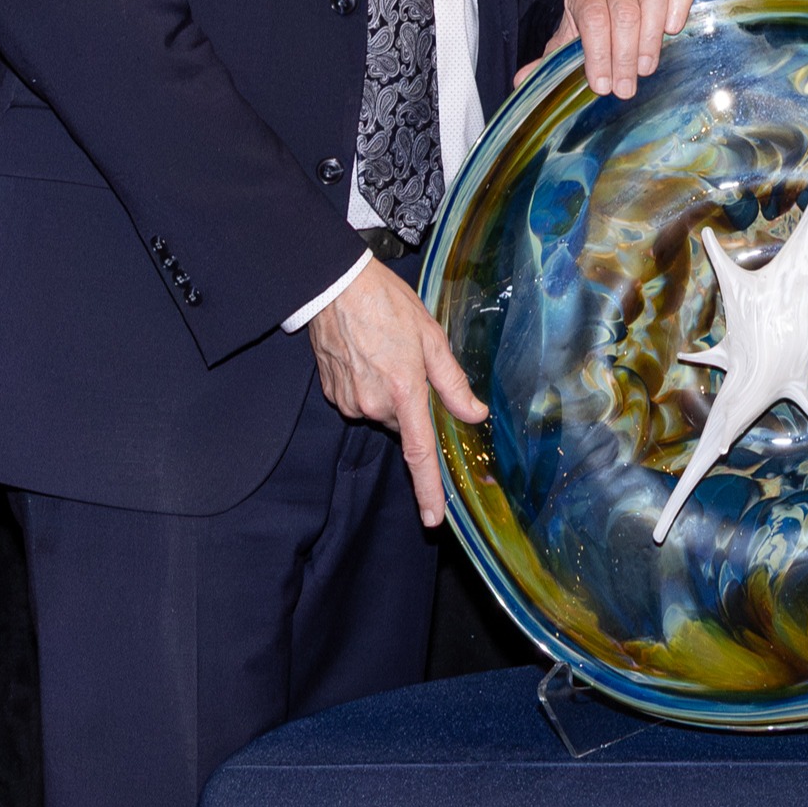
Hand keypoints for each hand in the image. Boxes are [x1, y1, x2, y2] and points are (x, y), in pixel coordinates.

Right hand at [303, 260, 489, 527]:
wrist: (333, 287)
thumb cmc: (386, 305)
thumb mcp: (431, 337)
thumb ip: (453, 383)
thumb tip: (475, 414)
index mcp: (404, 392)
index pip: (420, 454)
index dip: (429, 490)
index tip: (434, 519)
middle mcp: (374, 406)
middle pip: (403, 424)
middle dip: (412, 404)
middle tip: (410, 364)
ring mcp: (349, 402)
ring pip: (381, 412)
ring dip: (389, 393)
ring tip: (385, 352)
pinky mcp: (332, 394)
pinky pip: (359, 402)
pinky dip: (368, 386)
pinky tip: (366, 356)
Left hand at [539, 0, 724, 96]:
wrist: (606, 11)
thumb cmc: (586, 33)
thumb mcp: (565, 46)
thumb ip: (547, 62)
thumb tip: (521, 80)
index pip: (593, 17)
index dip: (598, 53)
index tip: (601, 86)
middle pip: (624, 11)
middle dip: (623, 56)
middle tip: (624, 89)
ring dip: (651, 38)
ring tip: (646, 69)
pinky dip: (681, 5)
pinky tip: (674, 31)